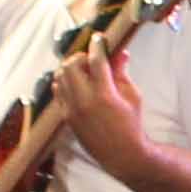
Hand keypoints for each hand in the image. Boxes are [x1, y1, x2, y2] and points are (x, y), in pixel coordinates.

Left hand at [52, 47, 151, 179]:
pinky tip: (76, 83)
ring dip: (70, 68)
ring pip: (60, 77)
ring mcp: (72, 109)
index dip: (97, 45)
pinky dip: (65, 82)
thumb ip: (121, 72)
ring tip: (83, 70)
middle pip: (71, 65)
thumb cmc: (131, 124)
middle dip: (80, 56)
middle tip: (90, 57)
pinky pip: (58, 91)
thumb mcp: (132, 95)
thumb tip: (120, 52)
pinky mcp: (66, 116)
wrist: (122, 153)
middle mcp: (84, 100)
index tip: (99, 38)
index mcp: (104, 94)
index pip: (96, 60)